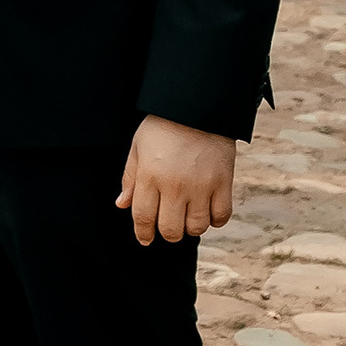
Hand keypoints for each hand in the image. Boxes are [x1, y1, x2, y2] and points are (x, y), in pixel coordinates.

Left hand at [116, 116, 236, 244]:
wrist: (197, 106)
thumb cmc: (163, 125)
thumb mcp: (138, 146)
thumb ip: (130, 178)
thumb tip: (122, 204)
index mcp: (150, 176)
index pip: (143, 217)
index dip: (143, 233)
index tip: (145, 239)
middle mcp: (174, 186)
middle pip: (171, 230)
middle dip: (167, 232)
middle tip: (169, 224)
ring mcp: (201, 186)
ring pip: (197, 227)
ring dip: (191, 227)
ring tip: (188, 214)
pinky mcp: (223, 183)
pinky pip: (221, 217)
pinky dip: (215, 220)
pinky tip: (208, 210)